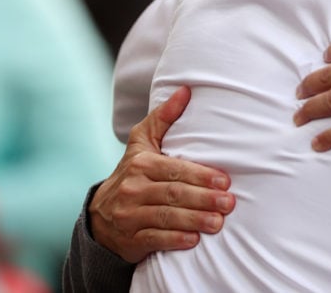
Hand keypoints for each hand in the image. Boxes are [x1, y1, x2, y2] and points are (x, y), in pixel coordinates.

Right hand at [89, 86, 235, 262]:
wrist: (101, 216)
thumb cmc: (133, 172)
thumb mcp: (142, 143)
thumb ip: (164, 117)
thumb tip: (186, 90)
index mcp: (141, 164)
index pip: (175, 170)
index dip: (201, 176)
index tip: (225, 181)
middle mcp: (133, 189)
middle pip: (174, 194)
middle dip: (204, 199)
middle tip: (228, 203)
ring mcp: (129, 215)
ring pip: (166, 217)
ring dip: (194, 221)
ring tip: (218, 223)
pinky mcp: (130, 239)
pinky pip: (155, 239)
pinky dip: (175, 240)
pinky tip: (194, 240)